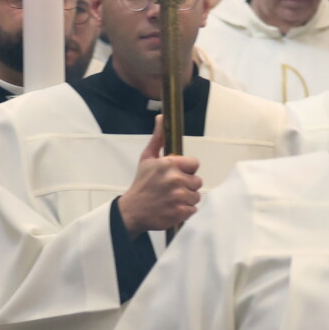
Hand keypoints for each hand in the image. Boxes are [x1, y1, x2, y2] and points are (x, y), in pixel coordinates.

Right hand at [119, 118, 201, 233]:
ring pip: (196, 196)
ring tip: (172, 199)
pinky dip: (185, 211)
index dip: (187, 169)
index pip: (194, 164)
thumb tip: (162, 117)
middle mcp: (175, 179)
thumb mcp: (147, 158)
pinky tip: (173, 208)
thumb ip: (158, 138)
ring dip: (186, 199)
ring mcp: (178, 197)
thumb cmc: (141, 184)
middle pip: (197, 181)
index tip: (178, 174)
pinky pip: (193, 209)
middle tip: (173, 188)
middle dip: (187, 185)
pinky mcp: (180, 212)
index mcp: (169, 164)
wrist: (132, 211)